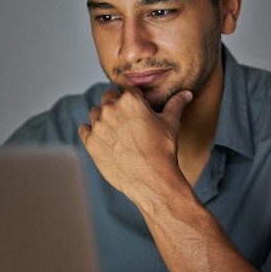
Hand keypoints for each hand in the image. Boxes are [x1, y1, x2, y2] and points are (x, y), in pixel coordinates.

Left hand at [78, 87, 192, 199]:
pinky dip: (92, 133)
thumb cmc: (163, 151)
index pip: (128, 91)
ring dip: (102, 119)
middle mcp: (111, 109)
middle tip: (127, 123)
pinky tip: (104, 141)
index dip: (134, 101)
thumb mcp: (171, 124)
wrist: (152, 181)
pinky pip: (84, 130)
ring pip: (95, 113)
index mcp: (130, 100)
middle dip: (116, 107)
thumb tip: (186, 94)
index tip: (138, 112)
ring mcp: (98, 126)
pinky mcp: (90, 143)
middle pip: (108, 98)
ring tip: (116, 133)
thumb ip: (176, 104)